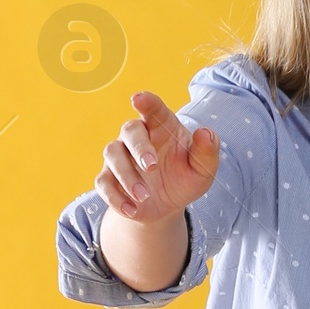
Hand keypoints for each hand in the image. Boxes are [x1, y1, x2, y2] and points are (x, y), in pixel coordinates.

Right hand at [97, 89, 219, 225]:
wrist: (168, 206)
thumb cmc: (186, 178)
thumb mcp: (203, 169)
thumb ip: (207, 151)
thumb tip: (206, 133)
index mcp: (161, 126)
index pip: (153, 109)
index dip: (146, 102)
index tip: (138, 99)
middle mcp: (137, 137)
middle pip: (129, 130)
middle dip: (139, 147)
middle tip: (151, 166)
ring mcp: (120, 156)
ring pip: (112, 154)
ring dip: (126, 175)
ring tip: (144, 196)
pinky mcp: (109, 178)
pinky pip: (103, 183)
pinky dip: (115, 197)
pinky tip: (131, 209)